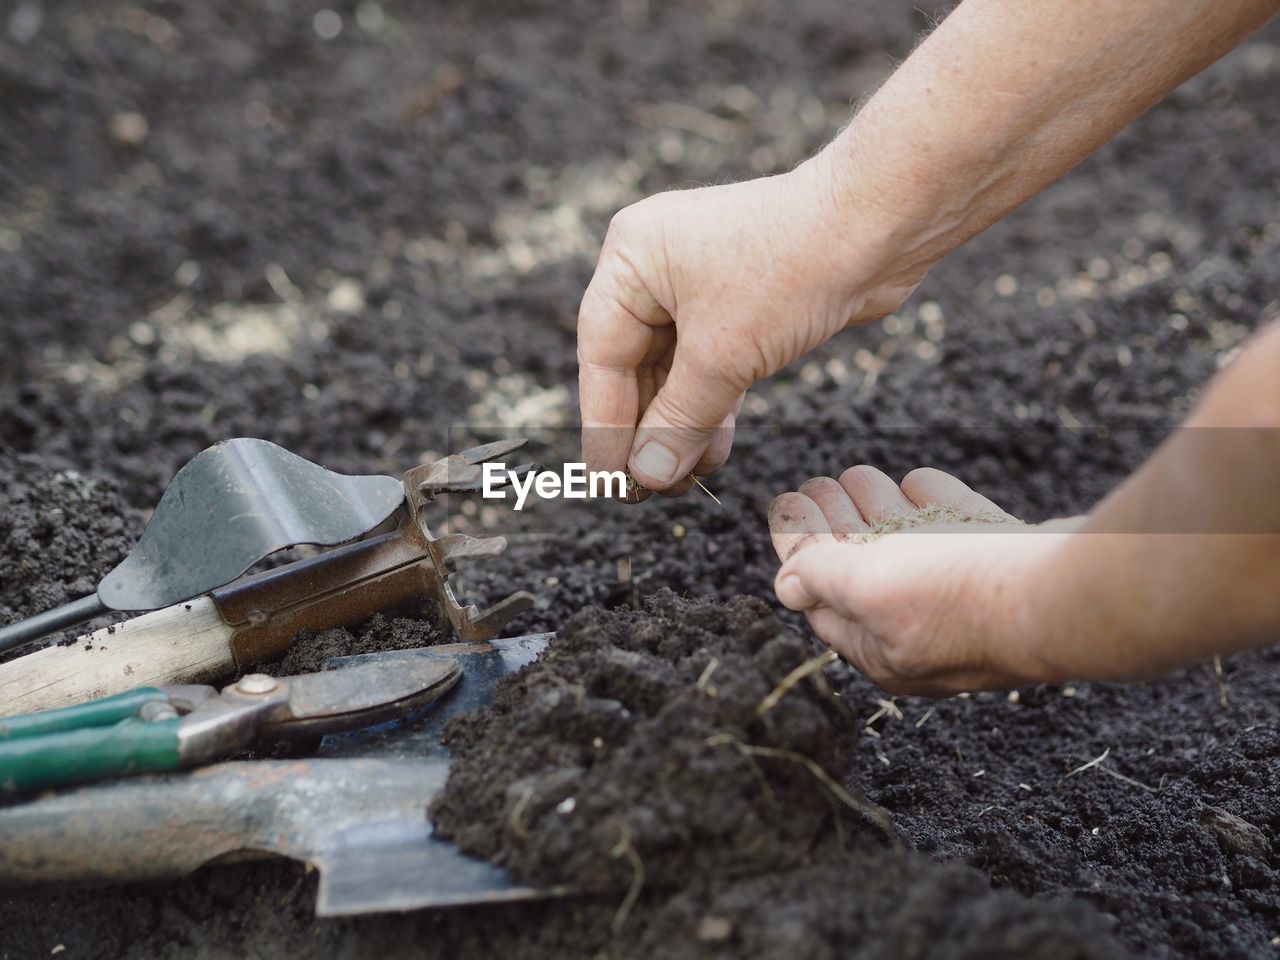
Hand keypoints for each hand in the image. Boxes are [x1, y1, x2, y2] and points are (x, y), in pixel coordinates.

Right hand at [577, 153, 924, 494]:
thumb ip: (678, 420)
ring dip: (680, 427)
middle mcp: (658, 265)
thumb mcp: (723, 355)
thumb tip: (646, 475)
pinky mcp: (741, 303)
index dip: (604, 422)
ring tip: (683, 482)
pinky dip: (711, 409)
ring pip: (675, 371)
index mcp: (633, 258)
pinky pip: (711, 366)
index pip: (602, 354)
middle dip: (646, 430)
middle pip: (634, 365)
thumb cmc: (792, 268)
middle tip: (647, 490)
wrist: (879, 226)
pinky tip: (712, 453)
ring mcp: (700, 283)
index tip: (609, 480)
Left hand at [769, 465, 1078, 695]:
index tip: (789, 509)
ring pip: (917, 549)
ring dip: (884, 510)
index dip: (801, 554)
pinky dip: (940, 508)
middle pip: (869, 573)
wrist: (1071, 593)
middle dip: (840, 527)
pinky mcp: (1011, 570)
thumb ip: (821, 580)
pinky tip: (921, 484)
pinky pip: (965, 534)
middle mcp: (927, 636)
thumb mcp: (868, 587)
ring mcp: (972, 602)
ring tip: (861, 476)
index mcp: (885, 653)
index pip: (824, 603)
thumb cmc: (962, 598)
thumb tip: (785, 586)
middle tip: (819, 485)